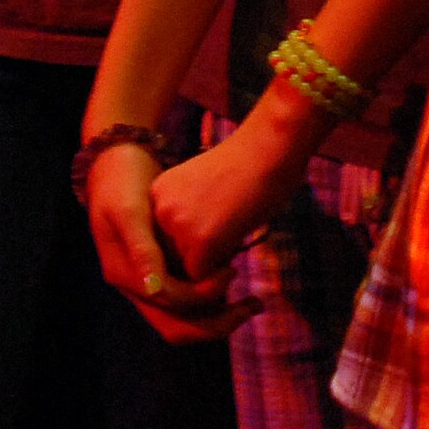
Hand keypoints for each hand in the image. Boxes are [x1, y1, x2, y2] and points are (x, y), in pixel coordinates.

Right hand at [86, 143, 256, 344]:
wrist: (114, 163)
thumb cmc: (121, 183)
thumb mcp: (129, 211)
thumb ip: (141, 249)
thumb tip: (155, 288)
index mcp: (125, 275)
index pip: (171, 304)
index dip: (203, 294)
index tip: (232, 270)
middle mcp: (136, 286)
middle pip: (180, 325)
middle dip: (218, 321)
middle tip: (255, 304)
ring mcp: (148, 279)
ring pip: (186, 315)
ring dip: (218, 311)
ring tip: (252, 299)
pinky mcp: (160, 269)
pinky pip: (187, 294)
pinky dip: (210, 293)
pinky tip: (233, 274)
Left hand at [148, 123, 301, 293]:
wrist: (268, 150)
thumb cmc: (248, 168)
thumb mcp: (204, 190)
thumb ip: (191, 218)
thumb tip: (192, 261)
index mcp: (160, 192)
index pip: (167, 237)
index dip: (193, 238)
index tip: (216, 221)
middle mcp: (161, 208)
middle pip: (174, 256)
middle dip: (199, 253)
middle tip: (228, 228)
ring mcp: (178, 225)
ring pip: (189, 268)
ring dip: (211, 261)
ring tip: (234, 227)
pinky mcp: (200, 242)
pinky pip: (204, 277)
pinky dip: (221, 271)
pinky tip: (237, 239)